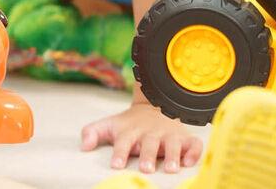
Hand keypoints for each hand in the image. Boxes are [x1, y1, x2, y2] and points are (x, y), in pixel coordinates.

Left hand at [81, 100, 201, 172]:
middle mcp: (151, 133)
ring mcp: (169, 134)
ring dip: (172, 155)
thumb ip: (92, 132)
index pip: (124, 142)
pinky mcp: (185, 138)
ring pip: (172, 144)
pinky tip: (189, 162)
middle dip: (148, 156)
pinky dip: (193, 152)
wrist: (154, 107)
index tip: (116, 165)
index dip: (120, 153)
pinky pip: (193, 144)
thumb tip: (83, 146)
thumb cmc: (129, 124)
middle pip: (149, 144)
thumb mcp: (109, 125)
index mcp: (131, 131)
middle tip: (146, 169)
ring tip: (170, 169)